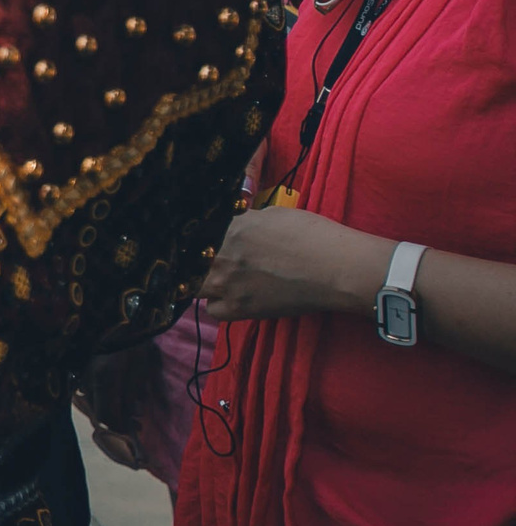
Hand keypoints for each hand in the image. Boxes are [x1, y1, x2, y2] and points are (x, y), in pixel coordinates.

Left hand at [201, 206, 391, 323]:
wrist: (337, 268)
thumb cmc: (312, 235)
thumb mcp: (273, 215)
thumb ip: (245, 220)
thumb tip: (236, 223)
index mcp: (228, 227)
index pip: (194, 234)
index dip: (194, 239)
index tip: (197, 242)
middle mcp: (221, 255)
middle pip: (188, 261)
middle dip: (193, 261)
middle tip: (206, 262)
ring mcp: (228, 283)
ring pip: (193, 286)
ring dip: (202, 283)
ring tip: (216, 280)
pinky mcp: (241, 309)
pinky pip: (213, 311)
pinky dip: (218, 306)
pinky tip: (231, 299)